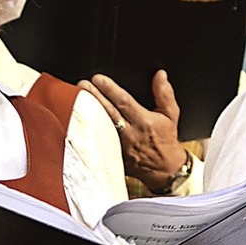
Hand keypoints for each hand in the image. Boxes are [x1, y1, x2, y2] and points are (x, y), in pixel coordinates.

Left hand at [78, 70, 187, 190]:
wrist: (164, 169)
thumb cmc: (166, 140)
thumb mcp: (171, 115)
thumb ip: (164, 93)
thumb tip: (160, 75)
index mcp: (143, 122)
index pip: (124, 102)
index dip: (110, 89)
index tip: (97, 78)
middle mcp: (129, 133)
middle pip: (107, 111)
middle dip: (92, 96)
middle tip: (81, 84)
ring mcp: (118, 145)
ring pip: (99, 126)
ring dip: (86, 111)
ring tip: (74, 98)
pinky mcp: (112, 155)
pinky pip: (97, 140)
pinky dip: (87, 129)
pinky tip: (77, 120)